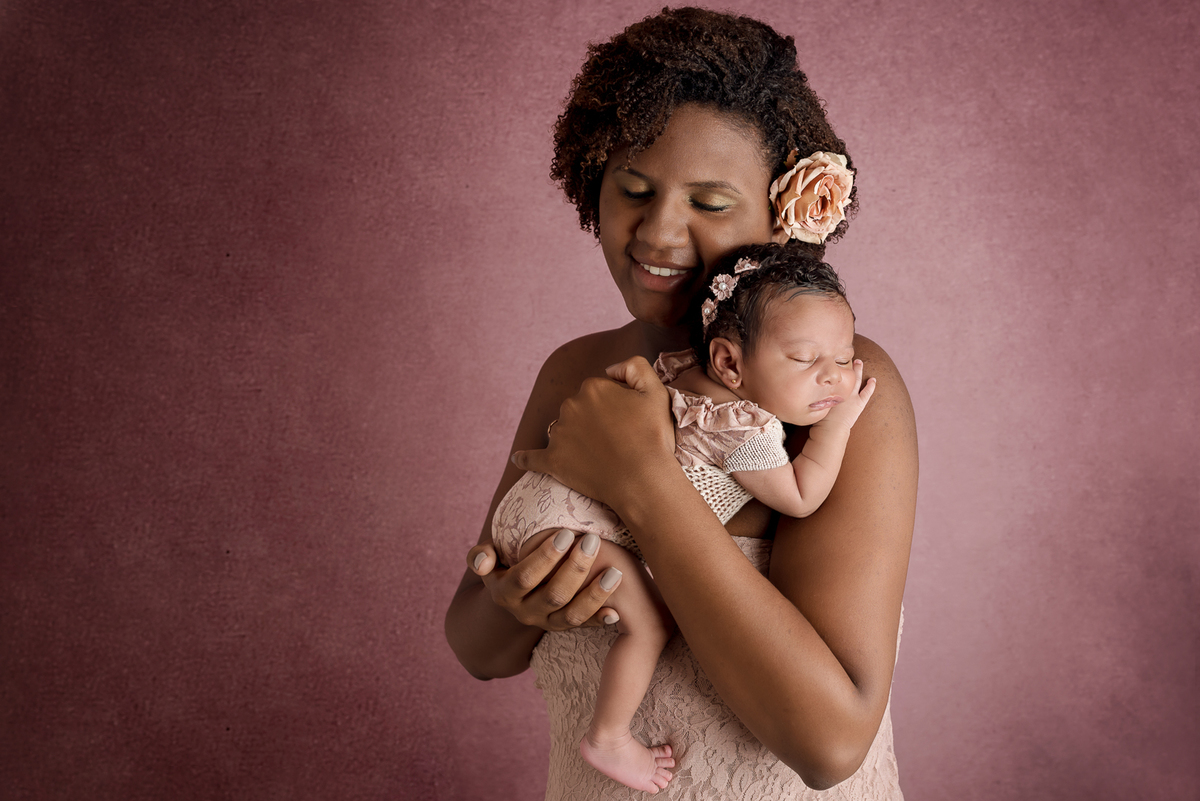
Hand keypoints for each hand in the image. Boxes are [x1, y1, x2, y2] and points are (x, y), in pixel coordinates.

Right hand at [466, 534, 621, 630]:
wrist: (513, 596)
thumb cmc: (506, 564)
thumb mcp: (489, 559)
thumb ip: (480, 556)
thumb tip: (482, 561)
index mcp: (504, 593)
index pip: (525, 577)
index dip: (544, 557)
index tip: (565, 533)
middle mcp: (525, 612)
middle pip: (553, 595)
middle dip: (575, 568)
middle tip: (592, 541)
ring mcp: (546, 623)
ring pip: (571, 615)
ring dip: (594, 595)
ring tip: (615, 572)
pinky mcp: (564, 628)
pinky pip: (583, 627)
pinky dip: (600, 621)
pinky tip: (616, 612)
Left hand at [510, 356, 676, 509]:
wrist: (643, 480)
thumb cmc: (652, 437)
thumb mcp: (655, 390)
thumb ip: (634, 366)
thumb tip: (610, 369)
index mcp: (593, 387)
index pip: (600, 390)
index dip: (616, 405)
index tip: (629, 422)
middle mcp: (570, 405)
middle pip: (579, 408)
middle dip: (593, 420)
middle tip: (617, 441)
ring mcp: (559, 434)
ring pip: (563, 429)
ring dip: (574, 438)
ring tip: (598, 456)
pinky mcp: (552, 461)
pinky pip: (532, 458)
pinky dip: (525, 458)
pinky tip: (517, 459)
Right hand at [818, 359, 876, 432]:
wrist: (830, 428)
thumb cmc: (820, 419)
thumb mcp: (813, 404)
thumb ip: (812, 397)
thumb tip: (804, 391)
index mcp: (830, 389)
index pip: (833, 375)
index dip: (835, 368)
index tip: (835, 361)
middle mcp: (841, 389)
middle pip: (845, 373)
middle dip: (847, 365)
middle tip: (850, 358)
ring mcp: (852, 395)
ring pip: (856, 379)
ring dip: (858, 370)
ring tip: (859, 362)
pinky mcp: (859, 403)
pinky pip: (867, 391)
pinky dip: (871, 385)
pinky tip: (873, 380)